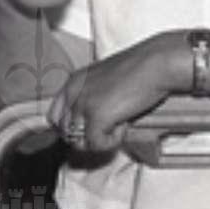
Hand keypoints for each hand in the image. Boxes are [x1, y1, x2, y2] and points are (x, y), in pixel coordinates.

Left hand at [50, 40, 174, 154]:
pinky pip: (96, 144)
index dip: (70, 128)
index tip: (88, 130)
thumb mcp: (105, 80)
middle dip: (85, 136)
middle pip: (64, 132)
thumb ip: (93, 96)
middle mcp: (73, 93)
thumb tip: (91, 122)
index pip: (54, 116)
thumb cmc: (139, 70)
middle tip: (108, 128)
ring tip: (119, 124)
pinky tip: (124, 126)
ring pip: (78, 141)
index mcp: (73, 82)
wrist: (155, 65)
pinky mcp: (96, 117)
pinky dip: (112, 141)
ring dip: (99, 139)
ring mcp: (83, 105)